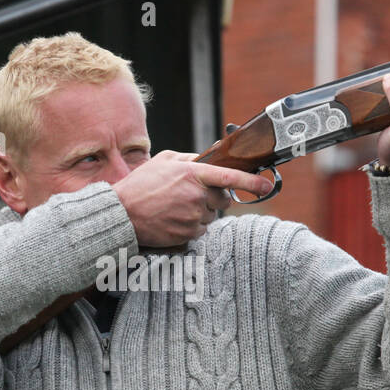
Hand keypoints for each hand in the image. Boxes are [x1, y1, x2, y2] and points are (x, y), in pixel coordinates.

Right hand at [111, 151, 273, 247]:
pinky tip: (174, 218)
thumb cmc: (141, 184)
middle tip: (193, 195)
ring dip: (201, 211)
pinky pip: (201, 229)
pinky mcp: (188, 233)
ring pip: (212, 215)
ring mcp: (193, 215)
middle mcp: (196, 195)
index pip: (230, 176)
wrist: (122, 213)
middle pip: (223, 199)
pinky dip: (192, 225)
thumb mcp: (165, 160)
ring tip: (176, 207)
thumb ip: (191, 158)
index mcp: (193, 173)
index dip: (252, 182)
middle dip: (214, 197)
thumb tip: (211, 157)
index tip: (267, 186)